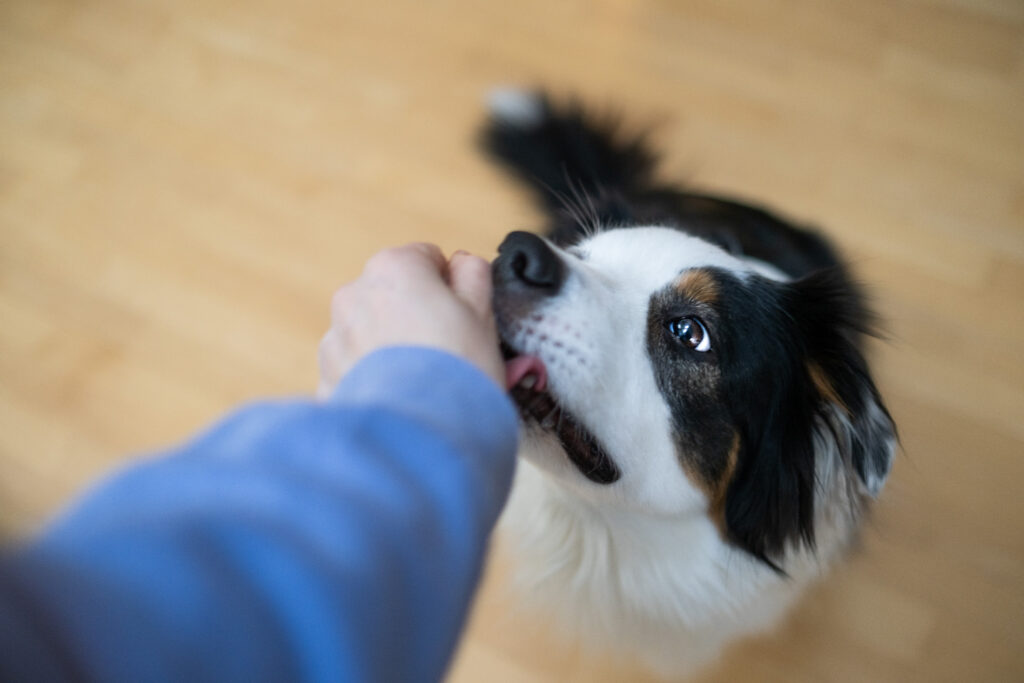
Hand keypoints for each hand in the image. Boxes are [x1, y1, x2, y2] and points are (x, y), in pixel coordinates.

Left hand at [317, 243, 503, 397]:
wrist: (422, 435)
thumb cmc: (458, 370)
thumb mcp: (483, 313)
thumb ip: (472, 274)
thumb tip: (462, 264)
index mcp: (393, 268)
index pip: (426, 259)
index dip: (450, 288)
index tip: (462, 316)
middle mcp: (354, 295)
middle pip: (393, 295)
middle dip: (415, 316)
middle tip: (445, 351)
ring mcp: (335, 338)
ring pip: (371, 332)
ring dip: (392, 347)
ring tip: (422, 381)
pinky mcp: (326, 379)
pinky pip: (357, 371)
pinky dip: (375, 380)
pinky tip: (401, 399)